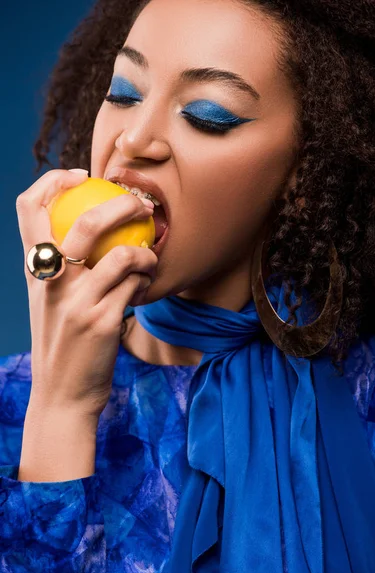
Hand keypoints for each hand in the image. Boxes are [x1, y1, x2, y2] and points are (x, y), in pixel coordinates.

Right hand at [16, 169, 157, 419]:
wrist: (62, 396)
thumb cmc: (61, 345)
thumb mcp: (49, 303)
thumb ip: (59, 269)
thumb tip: (91, 231)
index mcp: (34, 272)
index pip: (28, 208)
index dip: (54, 180)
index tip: (81, 176)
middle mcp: (52, 282)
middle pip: (85, 222)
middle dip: (122, 205)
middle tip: (141, 206)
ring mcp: (77, 302)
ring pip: (123, 255)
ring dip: (145, 253)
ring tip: (148, 260)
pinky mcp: (103, 322)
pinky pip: (136, 286)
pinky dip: (145, 282)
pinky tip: (143, 290)